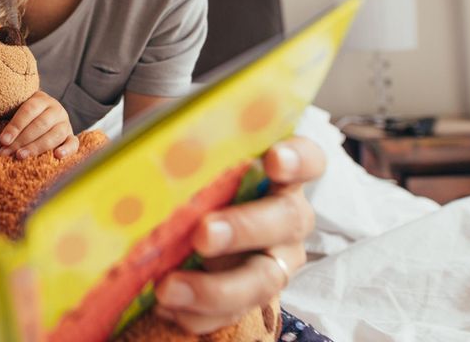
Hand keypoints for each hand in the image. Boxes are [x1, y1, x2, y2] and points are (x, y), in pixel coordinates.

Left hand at [0, 90, 77, 159]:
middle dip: (22, 139)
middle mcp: (56, 110)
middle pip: (41, 124)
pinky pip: (73, 143)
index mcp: (41, 100)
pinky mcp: (71, 137)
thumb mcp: (18, 111)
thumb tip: (1, 139)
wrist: (44, 117)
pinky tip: (57, 156)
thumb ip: (11, 121)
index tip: (3, 140)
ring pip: (55, 134)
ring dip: (37, 147)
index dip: (15, 126)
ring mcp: (65, 123)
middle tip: (8, 152)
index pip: (29, 110)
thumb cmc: (25, 118)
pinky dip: (67, 150)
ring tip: (21, 156)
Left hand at [152, 136, 325, 333]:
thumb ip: (190, 155)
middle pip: (284, 221)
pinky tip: (166, 307)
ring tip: (168, 288)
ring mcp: (274, 261)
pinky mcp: (249, 297)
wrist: (183, 219)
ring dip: (215, 288)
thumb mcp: (194, 161)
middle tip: (203, 234)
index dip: (297, 159)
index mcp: (280, 174)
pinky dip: (197, 315)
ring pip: (262, 280)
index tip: (272, 160)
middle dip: (244, 228)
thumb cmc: (195, 178)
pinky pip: (232, 315)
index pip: (307, 159)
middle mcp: (286, 217)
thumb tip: (162, 157)